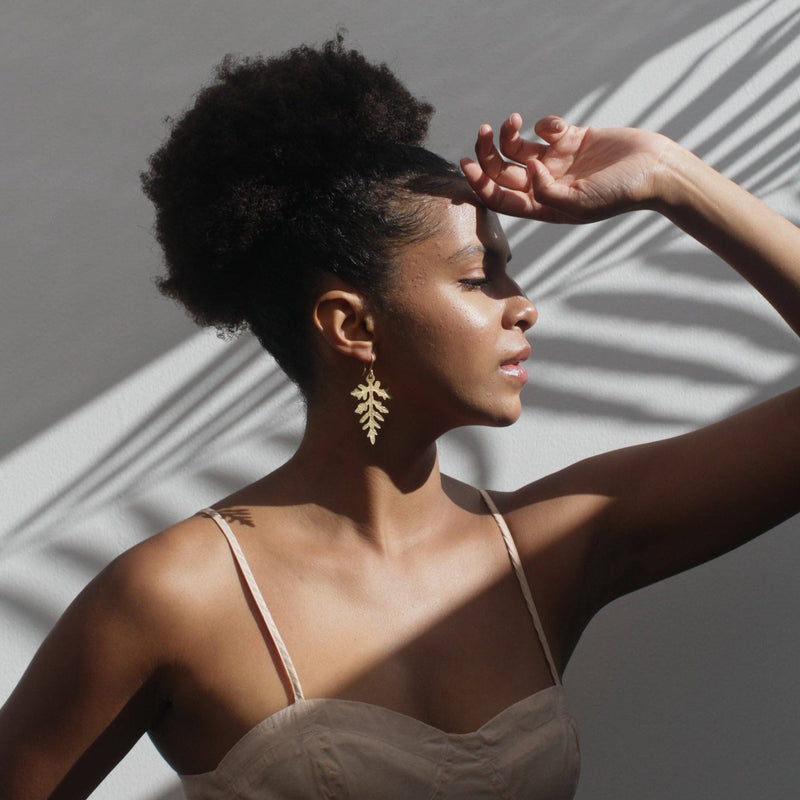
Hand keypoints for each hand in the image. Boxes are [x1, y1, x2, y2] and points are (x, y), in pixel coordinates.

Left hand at [460, 114, 674, 222]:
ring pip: (518, 147)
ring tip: (512, 121)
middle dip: (487, 153)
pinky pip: (546, 129)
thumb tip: (526, 169)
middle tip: (483, 132)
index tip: (465, 162)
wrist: (655, 171)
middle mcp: (545, 184)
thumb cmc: (619, 194)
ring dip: (507, 134)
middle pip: (503, 171)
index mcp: (542, 206)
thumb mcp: (579, 204)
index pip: (500, 197)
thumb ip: (547, 192)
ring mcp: (557, 161)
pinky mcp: (572, 139)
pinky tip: (556, 127)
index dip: (479, 183)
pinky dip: (544, 123)